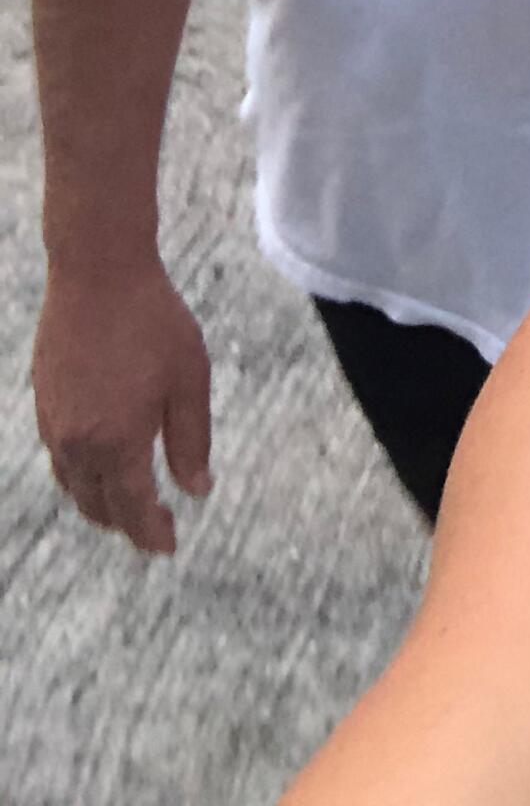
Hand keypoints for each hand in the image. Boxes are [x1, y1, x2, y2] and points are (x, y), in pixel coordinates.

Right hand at [33, 262, 212, 554]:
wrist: (97, 272)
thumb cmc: (153, 321)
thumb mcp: (189, 379)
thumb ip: (191, 440)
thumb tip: (197, 491)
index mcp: (118, 442)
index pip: (134, 509)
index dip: (152, 533)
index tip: (169, 547)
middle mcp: (79, 443)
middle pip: (99, 506)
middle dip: (127, 524)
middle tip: (155, 529)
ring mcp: (55, 424)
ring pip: (74, 486)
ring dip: (100, 504)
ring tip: (128, 506)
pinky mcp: (44, 403)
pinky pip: (60, 459)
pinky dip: (80, 476)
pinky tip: (100, 466)